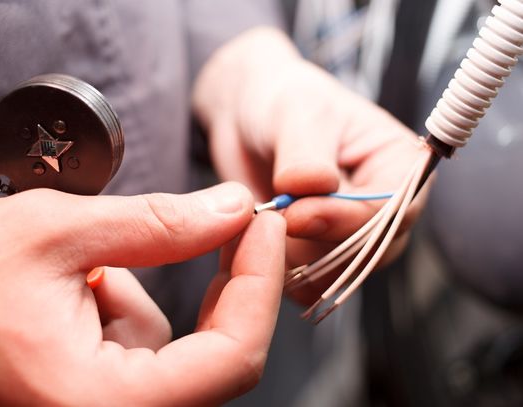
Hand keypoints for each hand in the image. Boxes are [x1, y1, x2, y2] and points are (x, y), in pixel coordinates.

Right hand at [0, 183, 285, 405]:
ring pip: (175, 344)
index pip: (232, 355)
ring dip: (146, 291)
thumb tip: (232, 209)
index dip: (261, 281)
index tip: (264, 224)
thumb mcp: (59, 234)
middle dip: (227, 280)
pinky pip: (141, 344)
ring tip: (82, 271)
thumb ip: (159, 224)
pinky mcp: (96, 391)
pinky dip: (123, 304)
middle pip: (219, 353)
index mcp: (100, 405)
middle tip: (225, 222)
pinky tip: (75, 293)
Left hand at [194, 28, 428, 302]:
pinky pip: (306, 281)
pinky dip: (277, 270)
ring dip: (293, 259)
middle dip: (315, 244)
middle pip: (368, 251)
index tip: (296, 214)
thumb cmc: (281, 102)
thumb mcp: (296, 114)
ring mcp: (347, 233)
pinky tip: (250, 241)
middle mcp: (380, 206)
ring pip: (335, 273)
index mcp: (398, 165)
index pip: (393, 209)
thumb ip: (307, 155)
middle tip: (269, 218)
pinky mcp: (316, 251)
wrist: (247, 119)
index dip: (347, 219)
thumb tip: (314, 188)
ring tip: (255, 223)